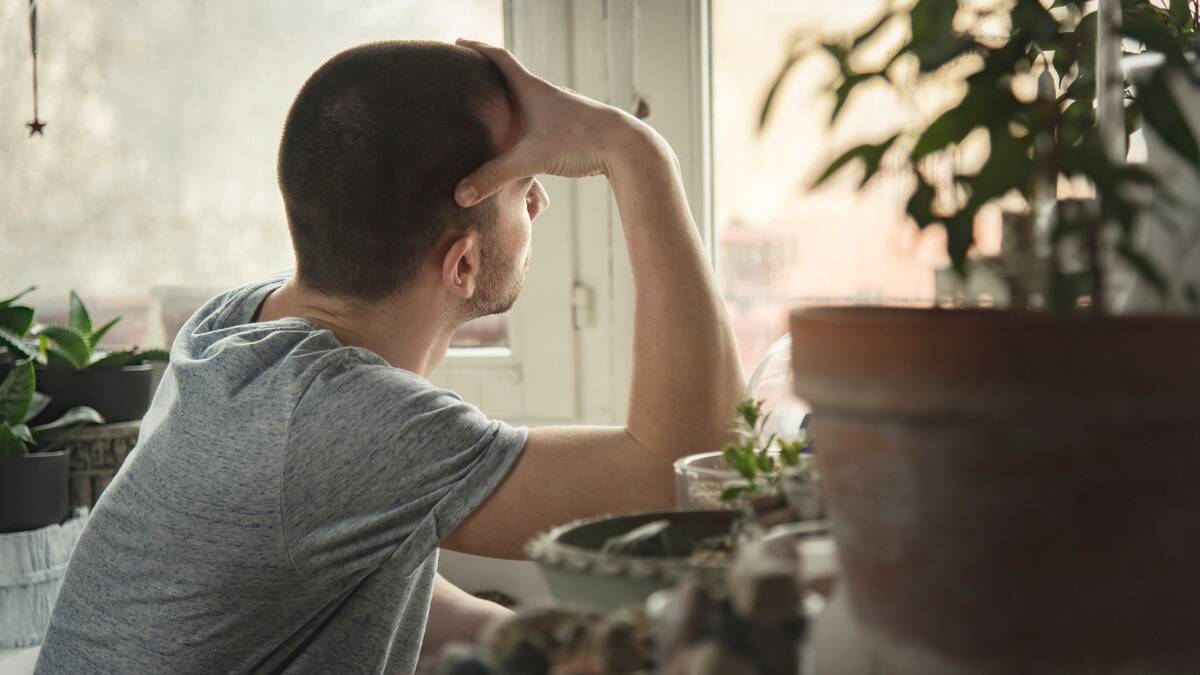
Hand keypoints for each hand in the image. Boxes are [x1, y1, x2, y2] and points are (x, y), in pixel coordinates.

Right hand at [453, 38, 638, 206]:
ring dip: (508, 99)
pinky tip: (521, 137)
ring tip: (489, 108)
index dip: (476, 50)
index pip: (498, 59)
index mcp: (531, 90)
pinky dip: (524, 120)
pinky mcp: (570, 127)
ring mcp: (559, 110)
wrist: (626, 147)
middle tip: (465, 75)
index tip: (457, 44)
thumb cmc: (580, 142)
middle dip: (487, 75)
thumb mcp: (531, 159)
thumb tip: (460, 195)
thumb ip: (494, 176)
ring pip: (527, 99)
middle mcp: (545, 94)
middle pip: (510, 76)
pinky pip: (539, 118)